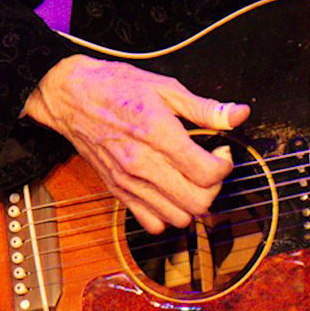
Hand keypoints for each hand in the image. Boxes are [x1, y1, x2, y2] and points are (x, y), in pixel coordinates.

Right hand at [24, 55, 248, 232]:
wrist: (70, 97)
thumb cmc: (117, 88)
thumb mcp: (166, 88)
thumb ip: (206, 108)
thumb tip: (239, 114)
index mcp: (158, 134)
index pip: (207, 172)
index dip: (225, 164)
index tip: (222, 151)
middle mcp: (142, 164)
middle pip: (198, 202)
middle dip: (214, 186)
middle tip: (210, 166)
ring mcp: (128, 182)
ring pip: (178, 218)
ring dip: (193, 202)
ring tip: (191, 178)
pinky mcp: (117, 191)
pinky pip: (151, 223)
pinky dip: (167, 213)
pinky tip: (170, 189)